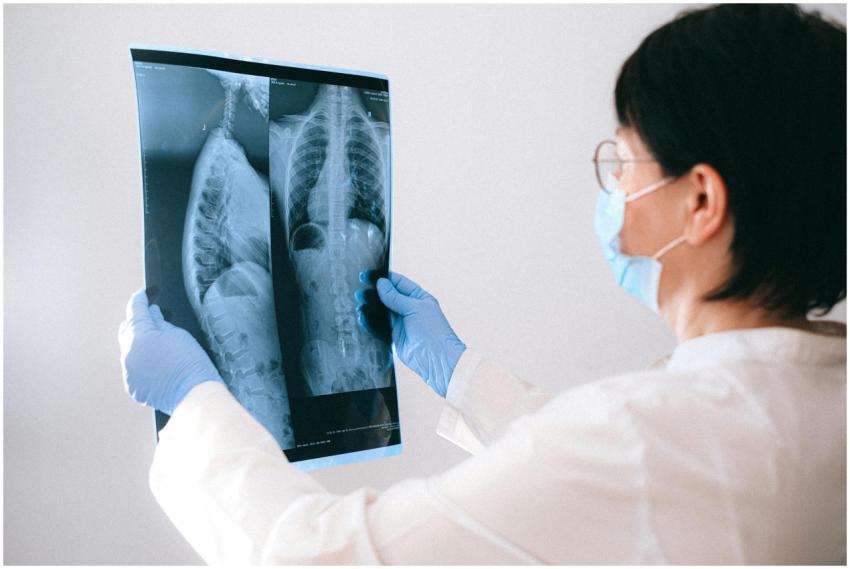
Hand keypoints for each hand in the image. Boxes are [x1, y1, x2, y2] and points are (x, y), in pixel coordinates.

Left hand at [118, 288, 223, 414]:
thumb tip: (153, 314)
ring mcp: (128, 371)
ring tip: (157, 345)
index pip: (135, 311)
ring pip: (128, 350)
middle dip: (137, 323)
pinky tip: (157, 365)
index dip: (139, 300)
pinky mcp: (132, 386)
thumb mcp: (179, 335)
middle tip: (150, 318)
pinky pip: (132, 369)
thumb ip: (161, 322)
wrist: (194, 394)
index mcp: (139, 336)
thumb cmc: (191, 362)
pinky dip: (141, 363)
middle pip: (126, 330)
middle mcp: (128, 353)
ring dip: (139, 345)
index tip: (141, 295)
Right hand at [355, 271, 465, 397]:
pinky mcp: (395, 336)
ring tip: (359, 303)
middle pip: (388, 296)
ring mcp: (402, 323)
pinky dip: (370, 322)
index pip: (398, 282)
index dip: (383, 278)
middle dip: (374, 293)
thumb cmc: (432, 331)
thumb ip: (395, 297)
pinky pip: (380, 326)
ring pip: (382, 311)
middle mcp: (409, 308)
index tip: (367, 275)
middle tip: (360, 291)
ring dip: (370, 307)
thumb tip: (381, 283)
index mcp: (418, 297)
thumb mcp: (414, 308)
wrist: (436, 359)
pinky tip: (362, 317)